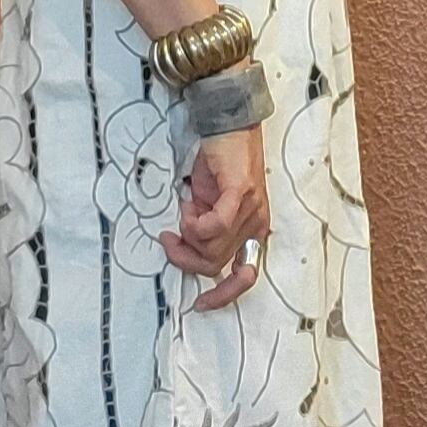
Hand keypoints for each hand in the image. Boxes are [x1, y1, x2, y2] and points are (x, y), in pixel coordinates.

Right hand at [159, 123, 269, 311]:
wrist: (229, 123)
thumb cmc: (220, 162)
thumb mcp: (210, 204)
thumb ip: (206, 228)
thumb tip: (188, 245)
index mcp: (252, 231)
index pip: (245, 276)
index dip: (223, 295)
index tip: (200, 303)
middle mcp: (256, 225)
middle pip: (215, 264)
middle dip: (186, 257)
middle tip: (170, 239)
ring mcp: (251, 210)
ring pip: (211, 248)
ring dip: (187, 235)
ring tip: (183, 211)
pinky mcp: (241, 194)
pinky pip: (215, 226)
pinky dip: (195, 224)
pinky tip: (189, 208)